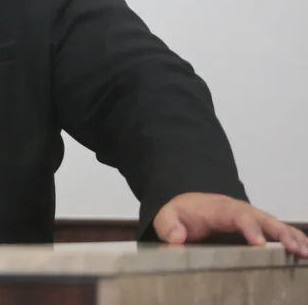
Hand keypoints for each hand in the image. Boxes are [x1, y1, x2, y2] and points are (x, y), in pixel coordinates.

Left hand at [154, 192, 307, 256]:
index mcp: (219, 208)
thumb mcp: (167, 217)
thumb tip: (178, 237)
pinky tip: (304, 252)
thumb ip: (168, 225)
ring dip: (292, 237)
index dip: (249, 227)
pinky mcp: (258, 228)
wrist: (189, 207)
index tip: (258, 243)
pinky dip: (293, 239)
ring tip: (304, 252)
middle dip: (280, 232)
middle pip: (263, 218)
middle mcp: (240, 210)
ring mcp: (251, 218)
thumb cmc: (182, 213)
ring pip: (275, 224)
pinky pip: (278, 232)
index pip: (237, 215)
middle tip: (294, 248)